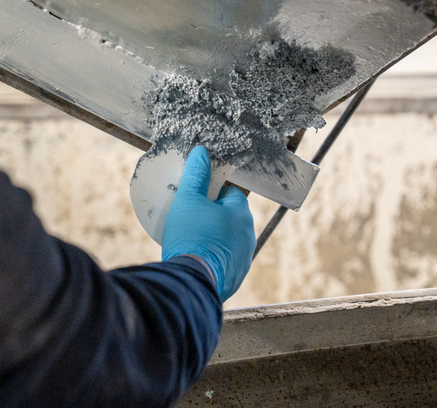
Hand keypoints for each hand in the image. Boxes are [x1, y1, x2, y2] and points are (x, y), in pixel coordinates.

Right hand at [161, 146, 255, 300]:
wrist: (191, 282)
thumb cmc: (191, 235)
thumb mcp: (188, 199)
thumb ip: (195, 176)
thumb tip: (201, 153)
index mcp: (242, 215)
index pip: (232, 195)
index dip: (214, 193)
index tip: (198, 197)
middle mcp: (248, 237)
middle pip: (231, 219)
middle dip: (214, 217)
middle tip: (191, 218)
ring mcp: (243, 260)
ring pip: (229, 242)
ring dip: (214, 239)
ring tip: (191, 240)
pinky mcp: (234, 280)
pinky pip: (224, 263)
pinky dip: (212, 259)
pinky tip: (195, 259)